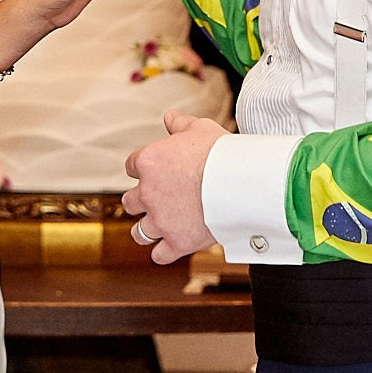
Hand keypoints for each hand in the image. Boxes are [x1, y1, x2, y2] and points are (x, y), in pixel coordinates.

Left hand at [122, 110, 223, 263]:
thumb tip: (170, 117)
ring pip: (139, 232)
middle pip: (130, 201)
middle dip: (140, 201)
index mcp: (149, 162)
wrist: (241, 183)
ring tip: (156, 227)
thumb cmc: (223, 153)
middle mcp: (148, 193)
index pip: (131, 166)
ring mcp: (161, 220)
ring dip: (145, 230)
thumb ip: (180, 123)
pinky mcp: (177, 242)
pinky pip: (159, 255)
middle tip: (157, 200)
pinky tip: (170, 248)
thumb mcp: (201, 128)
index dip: (143, 169)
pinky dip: (164, 252)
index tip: (155, 172)